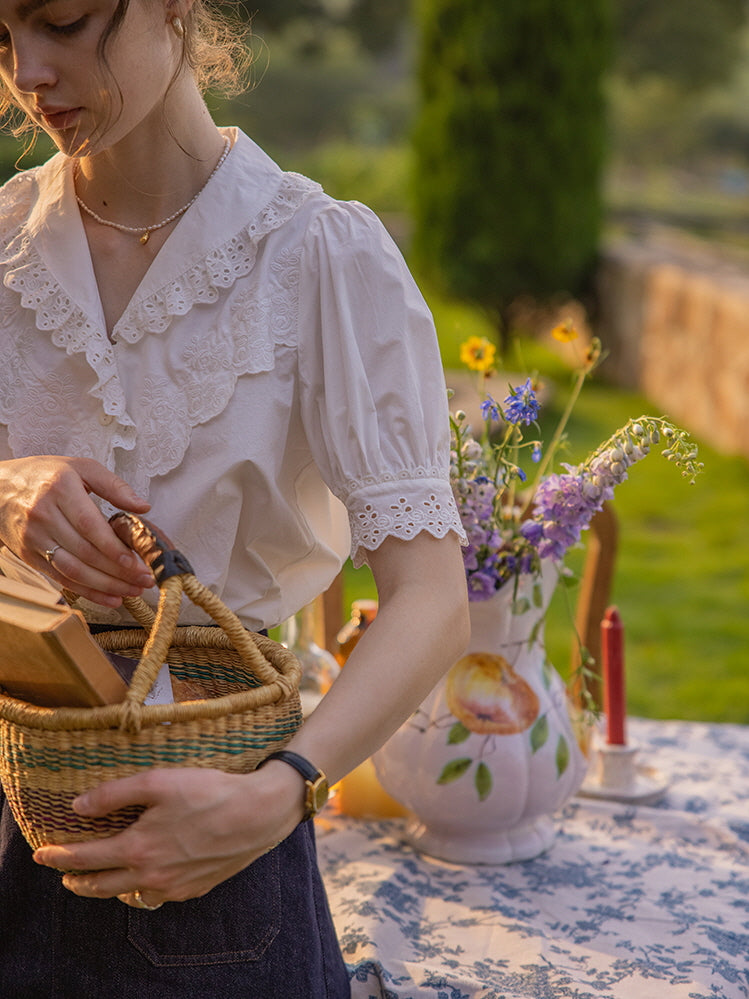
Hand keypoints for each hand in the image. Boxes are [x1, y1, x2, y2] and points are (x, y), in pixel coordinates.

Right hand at [0, 455, 154, 605]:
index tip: (137, 562)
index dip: (113, 548)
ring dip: (106, 586)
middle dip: (118, 572)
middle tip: (144, 580)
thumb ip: (114, 486)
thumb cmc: (46, 476)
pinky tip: (110, 597)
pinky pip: (62, 579)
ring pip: (73, 570)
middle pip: (84, 552)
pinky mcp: (29, 556)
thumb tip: (143, 506)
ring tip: (132, 590)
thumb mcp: (82, 468)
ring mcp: (34, 539)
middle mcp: (43, 515)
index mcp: (60, 489)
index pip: (89, 525)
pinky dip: (88, 592)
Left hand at [32, 764, 306, 905]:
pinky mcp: (195, 888)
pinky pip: (158, 894)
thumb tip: (78, 807)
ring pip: (129, 894)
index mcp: (138, 847)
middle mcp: (151, 874)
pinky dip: (142, 888)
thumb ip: (115, 794)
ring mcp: (174, 885)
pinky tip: (145, 878)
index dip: (60, 856)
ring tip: (100, 879)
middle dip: (77, 880)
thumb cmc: (210, 792)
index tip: (43, 854)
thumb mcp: (159, 782)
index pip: (86, 858)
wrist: (259, 813)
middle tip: (63, 874)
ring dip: (108, 888)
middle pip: (102, 885)